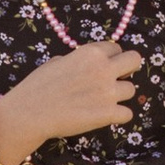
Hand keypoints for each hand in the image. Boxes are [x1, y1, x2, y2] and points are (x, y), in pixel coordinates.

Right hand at [0, 39, 140, 161]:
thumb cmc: (38, 86)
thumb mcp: (57, 62)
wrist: (29, 113)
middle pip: (135, 60)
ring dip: (119, 95)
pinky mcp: (108, 114)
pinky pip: (128, 113)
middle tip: (115, 79)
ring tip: (102, 101)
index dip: (110, 58)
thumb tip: (87, 63)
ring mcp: (108, 92)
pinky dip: (118, 116)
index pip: (116, 48)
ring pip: (131, 89)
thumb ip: (78, 60)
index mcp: (91, 53)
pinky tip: (105, 116)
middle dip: (127, 69)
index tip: (102, 67)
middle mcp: (104, 69)